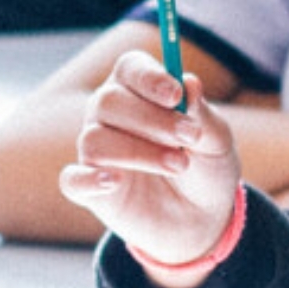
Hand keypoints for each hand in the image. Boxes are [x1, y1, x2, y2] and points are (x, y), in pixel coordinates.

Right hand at [56, 48, 241, 283]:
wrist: (200, 219)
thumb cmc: (205, 168)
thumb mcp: (216, 142)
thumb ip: (202, 114)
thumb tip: (189, 82)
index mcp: (140, 92)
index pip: (129, 68)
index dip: (148, 77)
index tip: (175, 95)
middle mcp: (110, 115)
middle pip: (108, 101)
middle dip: (151, 119)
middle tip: (189, 137)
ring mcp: (97, 153)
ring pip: (95, 139)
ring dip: (138, 152)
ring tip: (179, 164)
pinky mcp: (90, 190)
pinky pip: (73, 180)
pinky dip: (89, 179)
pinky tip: (114, 182)